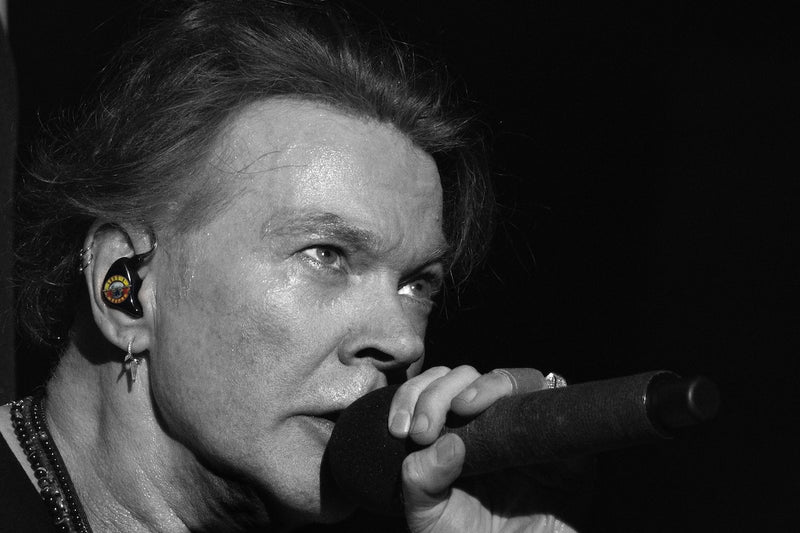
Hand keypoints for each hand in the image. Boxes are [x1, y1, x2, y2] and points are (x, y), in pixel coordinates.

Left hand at [388, 366, 583, 532]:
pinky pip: (554, 399)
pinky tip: (504, 413)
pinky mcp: (562, 439)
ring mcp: (525, 429)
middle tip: (422, 429)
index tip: (402, 429)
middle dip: (437, 392)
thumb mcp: (429, 518)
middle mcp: (489, 426)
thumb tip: (447, 443)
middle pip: (465, 378)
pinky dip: (528, 393)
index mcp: (454, 436)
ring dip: (483, 384)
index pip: (432, 392)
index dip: (414, 397)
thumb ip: (421, 482)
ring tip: (463, 406)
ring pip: (508, 380)